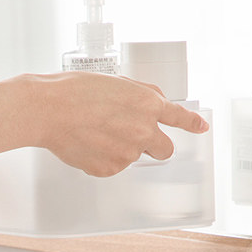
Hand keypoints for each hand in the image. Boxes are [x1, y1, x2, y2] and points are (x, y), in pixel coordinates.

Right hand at [31, 72, 208, 177]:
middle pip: (165, 150)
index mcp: (148, 104)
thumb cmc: (76, 91)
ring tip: (95, 133)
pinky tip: (88, 144)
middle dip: (155, 145)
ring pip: (132, 156)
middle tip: (133, 137)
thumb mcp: (116, 82)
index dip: (192, 124)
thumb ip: (141, 94)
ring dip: (121, 148)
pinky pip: (113, 167)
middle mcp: (143, 131)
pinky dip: (103, 159)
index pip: (179, 118)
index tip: (201, 128)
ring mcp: (127, 153)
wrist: (50, 110)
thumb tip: (154, 104)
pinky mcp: (109, 169)